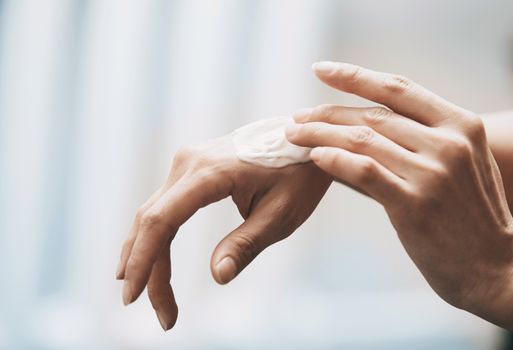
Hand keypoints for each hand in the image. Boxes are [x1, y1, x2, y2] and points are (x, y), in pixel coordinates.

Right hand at [116, 135, 330, 329]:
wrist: (306, 141)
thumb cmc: (299, 176)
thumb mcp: (280, 214)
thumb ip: (246, 244)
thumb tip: (218, 276)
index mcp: (210, 172)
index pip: (161, 221)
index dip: (143, 261)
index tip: (135, 298)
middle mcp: (189, 161)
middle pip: (151, 221)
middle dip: (147, 269)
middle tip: (163, 314)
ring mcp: (188, 161)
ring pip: (153, 214)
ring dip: (148, 255)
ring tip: (149, 295)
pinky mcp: (192, 167)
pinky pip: (165, 204)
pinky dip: (157, 235)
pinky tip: (152, 258)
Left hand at [285, 61, 512, 331]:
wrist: (496, 268)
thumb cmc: (472, 217)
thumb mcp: (461, 164)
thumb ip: (421, 142)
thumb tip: (364, 130)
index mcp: (461, 125)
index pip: (397, 89)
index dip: (355, 77)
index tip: (322, 70)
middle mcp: (448, 143)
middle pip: (373, 114)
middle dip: (327, 112)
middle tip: (298, 116)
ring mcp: (432, 173)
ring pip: (362, 139)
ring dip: (320, 134)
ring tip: (294, 135)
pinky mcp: (413, 204)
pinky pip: (363, 170)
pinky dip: (334, 159)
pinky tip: (315, 156)